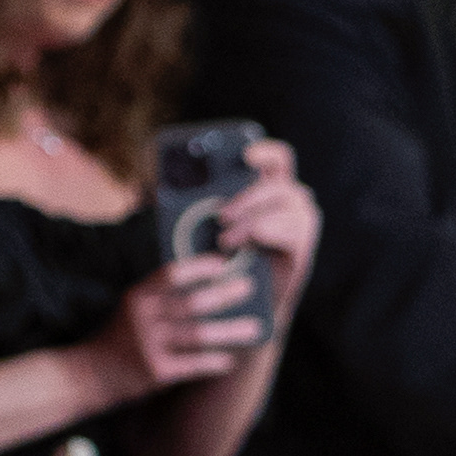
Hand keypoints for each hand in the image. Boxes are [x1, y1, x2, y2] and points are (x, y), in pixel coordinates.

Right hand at [114, 246, 272, 392]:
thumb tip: (210, 282)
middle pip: (191, 303)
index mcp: (138, 296)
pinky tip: (231, 361)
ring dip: (230, 331)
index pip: (172, 274)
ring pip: (198, 335)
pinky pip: (194, 365)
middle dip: (224, 295)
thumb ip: (161, 295)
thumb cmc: (123, 336)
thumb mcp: (134, 308)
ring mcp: (149, 345)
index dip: (200, 267)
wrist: (91, 374)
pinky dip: (214, 362)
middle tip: (248, 288)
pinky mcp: (156, 371)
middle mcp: (143, 318)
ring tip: (256, 328)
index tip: (224, 263)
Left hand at [205, 132, 316, 325]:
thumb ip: (191, 205)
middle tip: (221, 215)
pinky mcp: (303, 249)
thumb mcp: (206, 226)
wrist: (244, 305)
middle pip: (279, 183)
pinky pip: (292, 231)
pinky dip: (265, 234)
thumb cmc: (223, 261)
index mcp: (270, 190)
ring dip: (253, 219)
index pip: (279, 158)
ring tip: (226, 240)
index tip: (245, 156)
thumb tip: (151, 188)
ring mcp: (301, 224)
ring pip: (286, 205)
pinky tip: (244, 246)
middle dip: (248, 196)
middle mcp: (291, 203)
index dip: (265, 151)